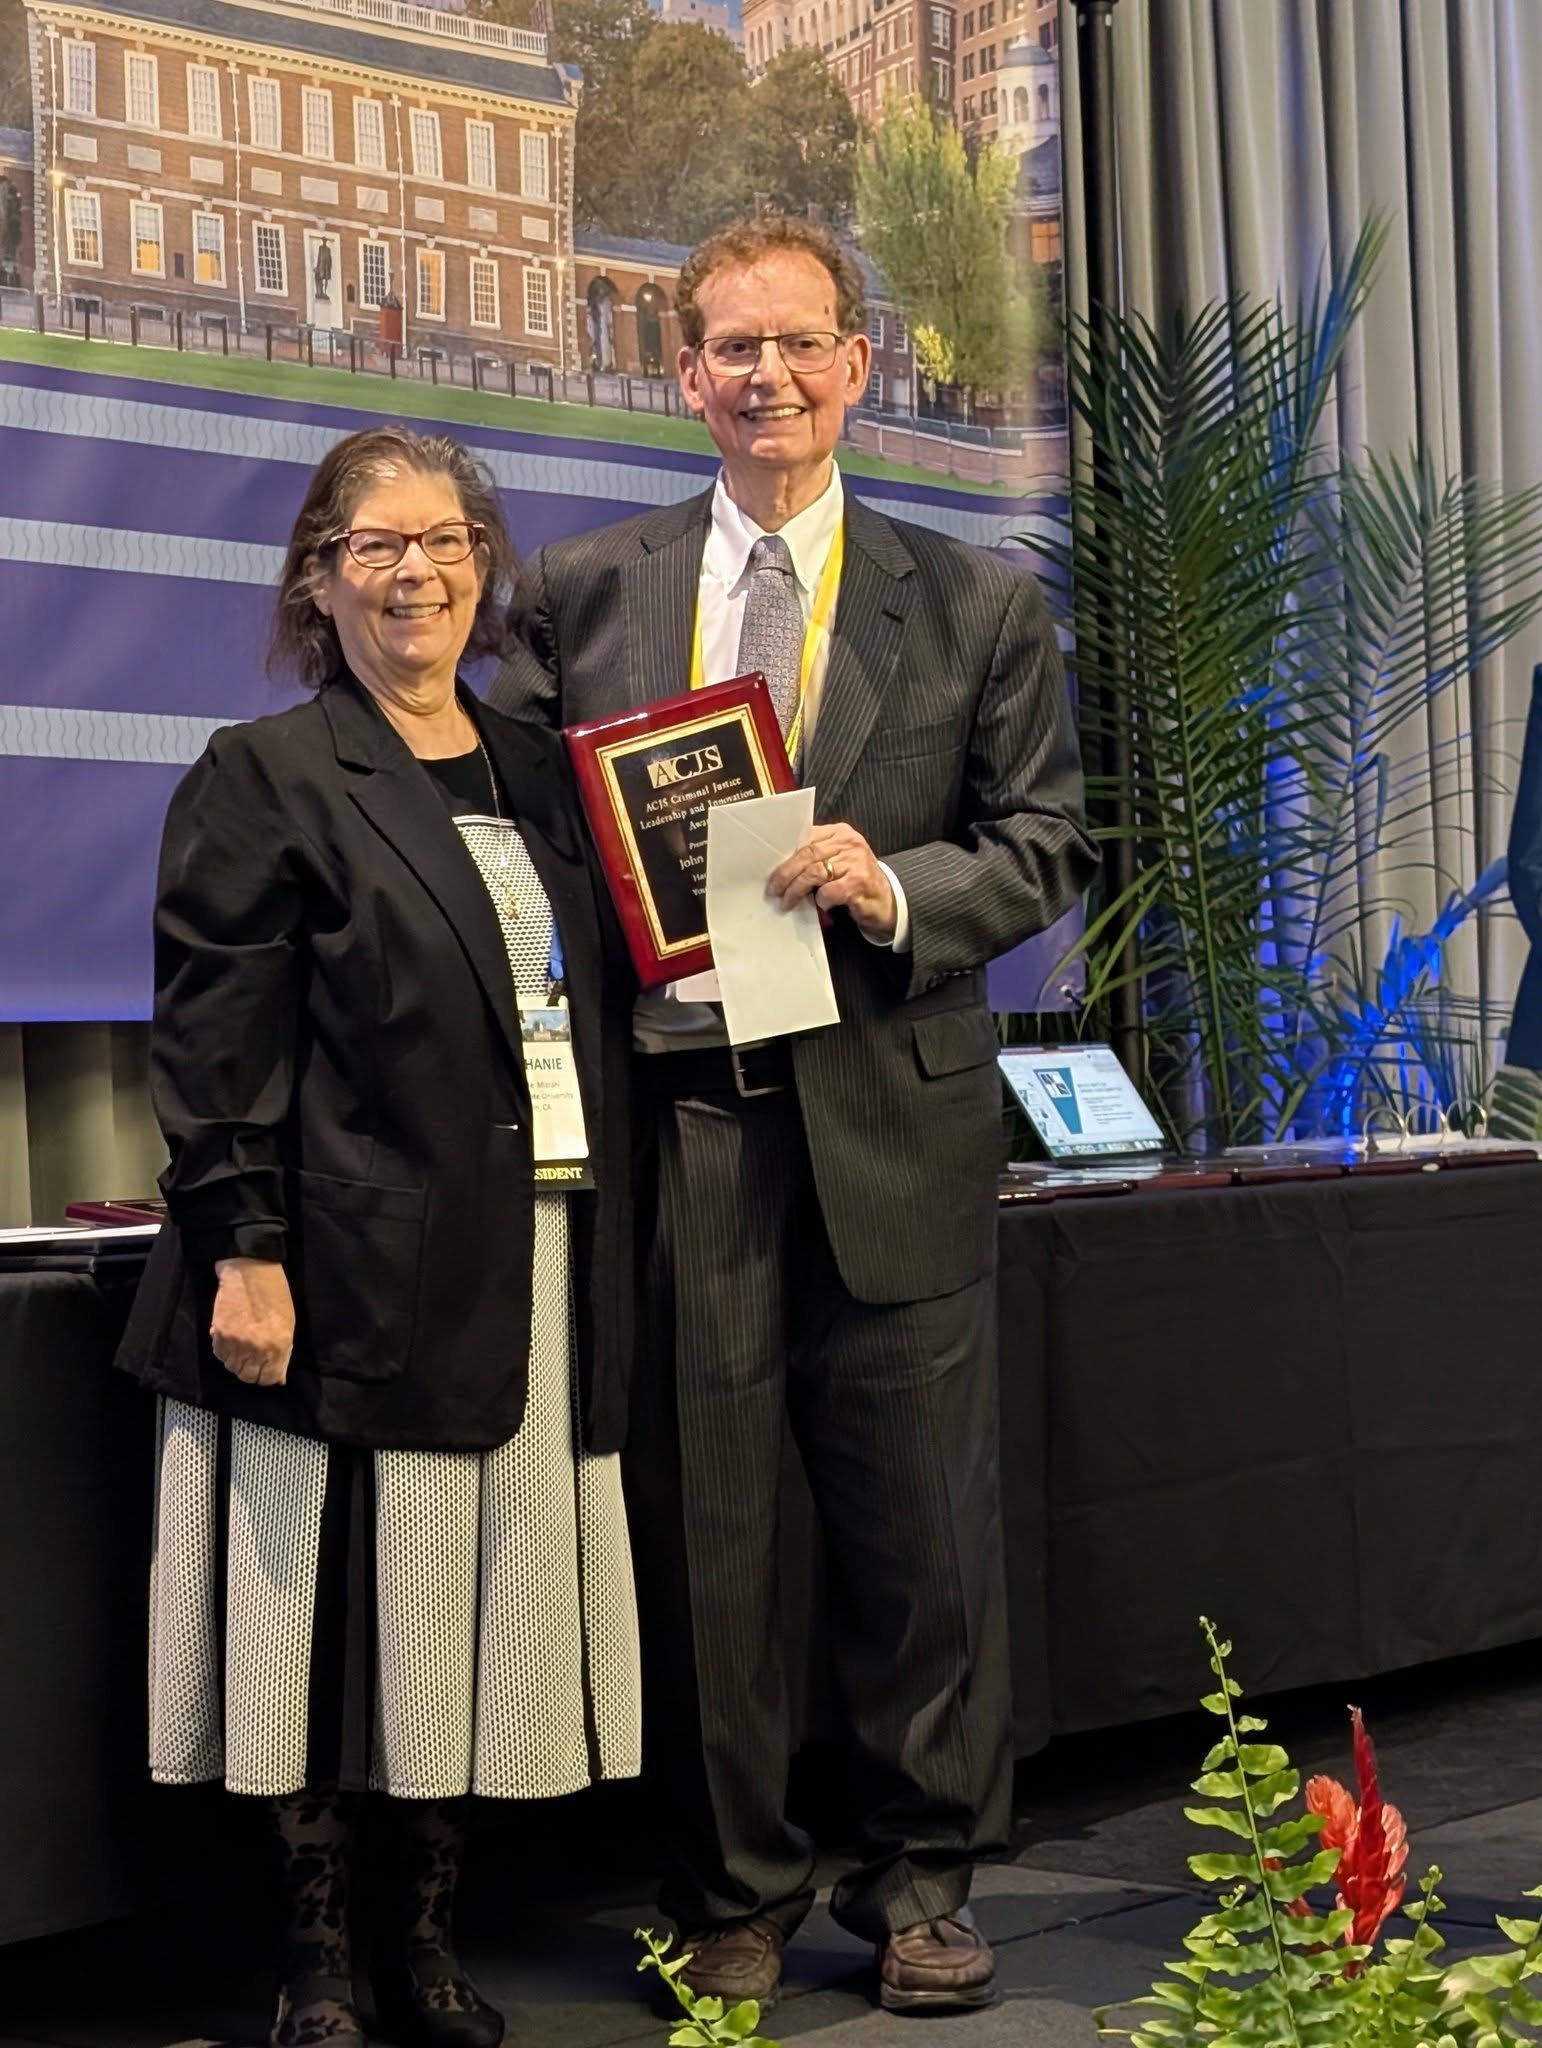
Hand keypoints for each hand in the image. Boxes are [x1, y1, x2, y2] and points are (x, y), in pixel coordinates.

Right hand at [210, 1258, 294, 1386]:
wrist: (250, 1270)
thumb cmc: (273, 1292)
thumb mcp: (288, 1322)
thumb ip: (282, 1349)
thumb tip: (276, 1371)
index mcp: (280, 1346)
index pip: (270, 1378)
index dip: (268, 1377)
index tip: (267, 1373)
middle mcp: (258, 1349)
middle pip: (249, 1377)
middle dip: (252, 1372)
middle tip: (252, 1361)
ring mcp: (237, 1343)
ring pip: (232, 1368)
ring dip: (236, 1362)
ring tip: (240, 1349)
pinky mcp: (220, 1334)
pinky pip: (219, 1355)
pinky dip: (224, 1352)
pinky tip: (230, 1341)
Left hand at [768, 823, 896, 939]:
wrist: (890, 902)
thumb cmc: (858, 882)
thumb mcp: (840, 861)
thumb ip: (818, 857)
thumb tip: (782, 866)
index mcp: (841, 832)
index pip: (806, 837)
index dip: (785, 853)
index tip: (771, 868)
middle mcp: (849, 843)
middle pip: (806, 854)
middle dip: (785, 874)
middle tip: (774, 889)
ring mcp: (855, 861)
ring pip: (813, 872)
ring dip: (795, 890)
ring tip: (787, 902)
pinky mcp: (858, 882)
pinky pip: (828, 891)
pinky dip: (820, 901)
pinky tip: (822, 906)